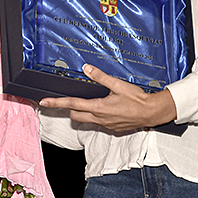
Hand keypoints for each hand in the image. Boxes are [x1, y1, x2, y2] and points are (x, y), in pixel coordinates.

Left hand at [39, 64, 177, 132]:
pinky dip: (94, 116)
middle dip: (68, 108)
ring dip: (82, 112)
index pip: (72, 105)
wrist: (151, 113)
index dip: (57, 103)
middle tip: (65, 99)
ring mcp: (105, 125)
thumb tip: (86, 69)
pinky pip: (97, 123)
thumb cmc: (137, 99)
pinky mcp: (112, 128)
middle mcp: (99, 119)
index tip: (45, 102)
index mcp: (99, 108)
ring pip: (86, 120)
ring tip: (86, 101)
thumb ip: (101, 77)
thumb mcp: (118, 84)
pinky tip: (102, 108)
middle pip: (75, 115)